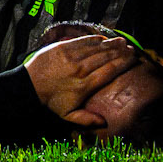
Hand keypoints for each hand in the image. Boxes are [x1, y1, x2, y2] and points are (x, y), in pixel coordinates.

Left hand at [24, 34, 138, 122]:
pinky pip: (82, 41)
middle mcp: (80, 70)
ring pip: (96, 48)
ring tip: (122, 42)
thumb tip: (104, 122)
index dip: (123, 64)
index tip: (133, 60)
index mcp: (84, 85)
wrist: (29, 86)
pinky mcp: (62, 47)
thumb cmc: (51, 101)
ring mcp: (71, 57)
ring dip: (111, 44)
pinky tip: (103, 38)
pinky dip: (94, 39)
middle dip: (121, 52)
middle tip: (132, 49)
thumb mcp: (68, 115)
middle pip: (106, 58)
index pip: (110, 71)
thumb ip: (87, 119)